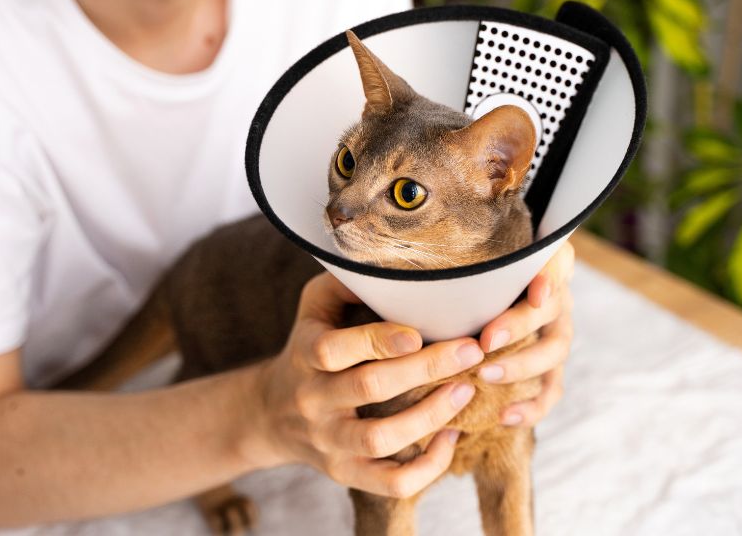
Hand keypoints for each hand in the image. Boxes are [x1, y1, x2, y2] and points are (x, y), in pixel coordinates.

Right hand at [246, 273, 484, 497]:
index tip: (418, 332)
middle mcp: (314, 400)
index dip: (377, 341)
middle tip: (470, 351)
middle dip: (424, 370)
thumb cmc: (310, 346)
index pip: (334, 349)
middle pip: (368, 388)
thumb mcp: (313, 307)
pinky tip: (452, 438)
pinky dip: (426, 468)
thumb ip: (345, 282)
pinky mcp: (346, 473)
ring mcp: (329, 442)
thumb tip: (391, 259)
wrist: (271, 414)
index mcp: (305, 353)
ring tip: (466, 391)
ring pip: (379, 440)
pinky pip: (389, 482)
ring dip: (429, 418)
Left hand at [477, 242, 574, 426]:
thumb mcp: (468, 270)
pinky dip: (531, 406)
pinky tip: (504, 415)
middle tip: (486, 341)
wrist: (476, 317)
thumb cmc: (468, 286)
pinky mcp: (550, 370)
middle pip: (553, 309)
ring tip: (487, 375)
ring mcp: (555, 335)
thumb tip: (431, 273)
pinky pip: (551, 390)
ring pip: (555, 351)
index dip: (551, 277)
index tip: (535, 292)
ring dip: (522, 365)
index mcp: (541, 268)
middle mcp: (554, 300)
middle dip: (519, 326)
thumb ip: (466, 267)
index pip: (557, 264)